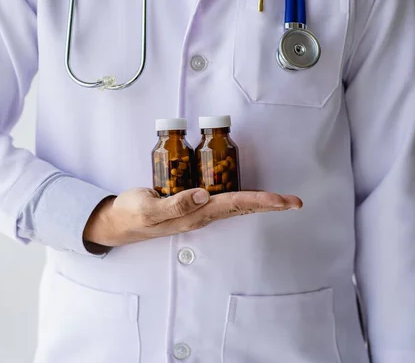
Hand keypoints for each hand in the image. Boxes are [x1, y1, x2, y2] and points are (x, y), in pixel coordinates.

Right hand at [83, 187, 302, 251]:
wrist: (119, 222)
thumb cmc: (133, 213)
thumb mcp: (149, 208)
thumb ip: (175, 203)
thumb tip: (203, 194)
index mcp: (195, 214)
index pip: (234, 205)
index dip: (260, 201)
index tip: (283, 201)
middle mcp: (202, 214)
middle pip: (242, 208)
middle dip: (269, 205)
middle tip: (295, 202)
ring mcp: (198, 210)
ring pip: (235, 205)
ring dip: (258, 202)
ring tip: (281, 200)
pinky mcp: (191, 204)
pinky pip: (221, 200)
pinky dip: (240, 196)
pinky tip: (249, 193)